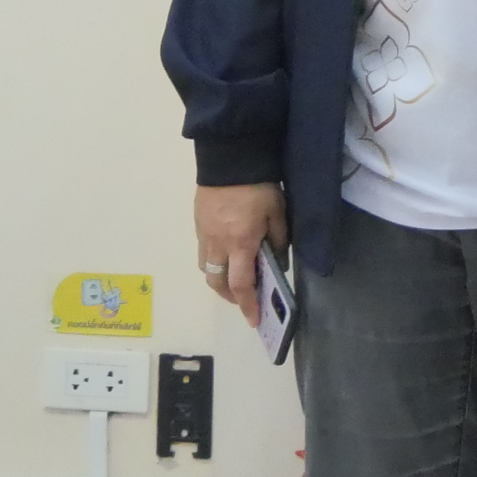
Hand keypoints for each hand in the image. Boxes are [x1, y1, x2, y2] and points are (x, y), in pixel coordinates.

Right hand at [194, 184, 286, 326]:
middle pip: (217, 283)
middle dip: (230, 296)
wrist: (228, 156)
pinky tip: (226, 253)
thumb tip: (277, 261)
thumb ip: (278, 240)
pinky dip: (214, 261)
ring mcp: (205, 233)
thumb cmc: (257, 185)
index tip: (253, 320)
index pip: (241, 284)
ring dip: (219, 279)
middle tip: (244, 297)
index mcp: (240, 243)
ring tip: (234, 276)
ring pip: (207, 268)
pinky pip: (203, 251)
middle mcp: (218, 243)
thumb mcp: (277, 212)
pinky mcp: (198, 223)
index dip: (247, 305)